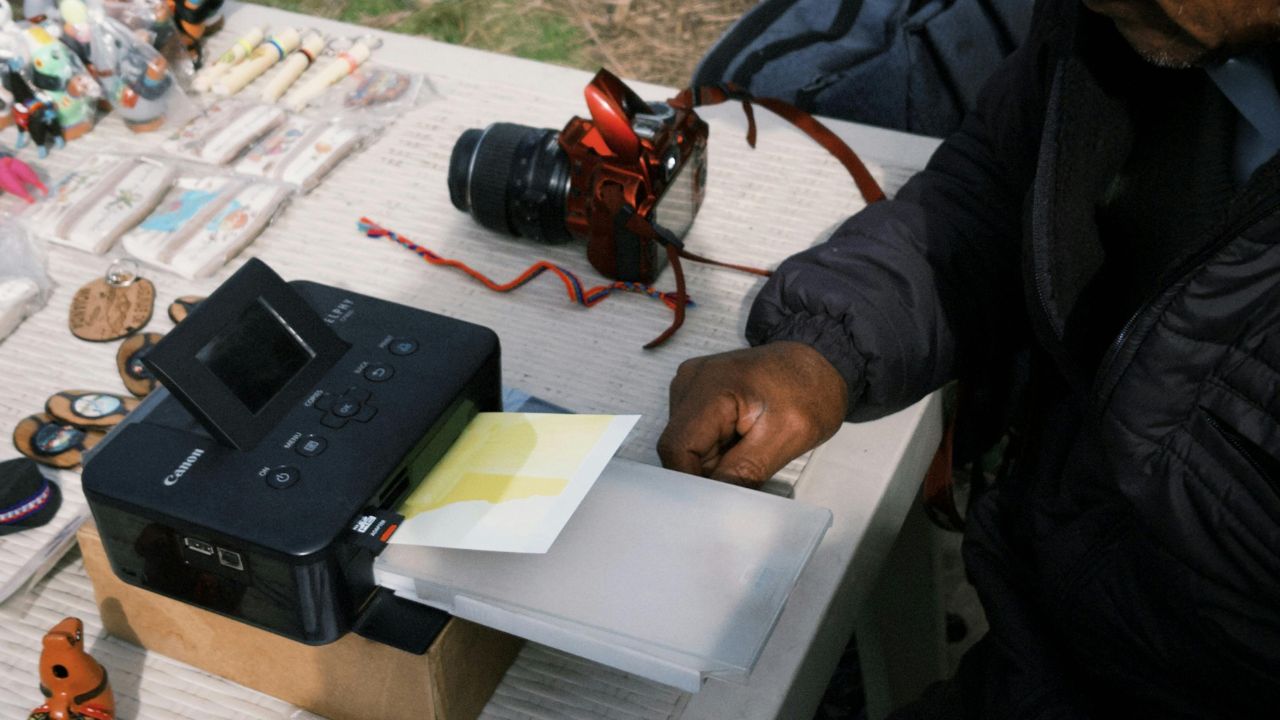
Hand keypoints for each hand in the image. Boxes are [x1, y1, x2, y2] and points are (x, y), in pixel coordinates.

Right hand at [658, 341, 848, 487]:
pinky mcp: (697, 393)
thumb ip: (744, 471)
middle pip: (679, 448)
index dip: (692, 480)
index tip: (718, 501)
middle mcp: (690, 382)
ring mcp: (691, 386)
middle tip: (747, 474)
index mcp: (709, 386)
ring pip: (686, 445)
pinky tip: (741, 442)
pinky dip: (716, 448)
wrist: (820, 362)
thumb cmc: (811, 391)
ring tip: (749, 451)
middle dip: (708, 471)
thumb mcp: (786, 437)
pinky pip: (696, 434)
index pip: (676, 447)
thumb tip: (714, 504)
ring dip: (713, 461)